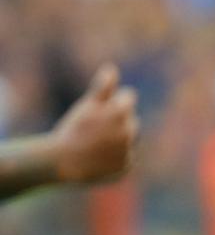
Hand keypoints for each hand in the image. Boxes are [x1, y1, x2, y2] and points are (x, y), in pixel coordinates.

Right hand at [51, 64, 138, 183]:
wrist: (63, 160)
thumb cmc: (74, 129)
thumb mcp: (88, 105)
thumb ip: (103, 88)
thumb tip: (112, 68)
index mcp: (122, 112)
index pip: (129, 97)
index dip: (113, 102)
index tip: (99, 109)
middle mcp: (130, 131)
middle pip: (130, 120)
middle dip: (116, 122)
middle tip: (95, 129)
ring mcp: (129, 150)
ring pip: (129, 140)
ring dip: (117, 140)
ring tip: (96, 143)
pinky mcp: (127, 166)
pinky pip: (125, 158)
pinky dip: (115, 157)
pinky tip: (98, 157)